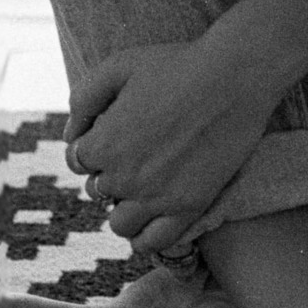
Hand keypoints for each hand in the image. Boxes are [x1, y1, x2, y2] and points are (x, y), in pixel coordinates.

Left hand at [62, 39, 277, 252]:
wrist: (235, 76)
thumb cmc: (177, 65)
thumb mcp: (119, 65)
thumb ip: (84, 98)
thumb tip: (72, 135)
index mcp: (105, 143)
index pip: (78, 160)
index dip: (93, 145)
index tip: (115, 133)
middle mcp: (126, 176)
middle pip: (98, 190)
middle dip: (111, 172)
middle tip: (138, 152)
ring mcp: (158, 196)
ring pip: (120, 224)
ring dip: (125, 207)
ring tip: (144, 186)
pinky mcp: (190, 207)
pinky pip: (154, 243)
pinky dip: (146, 236)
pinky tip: (153, 216)